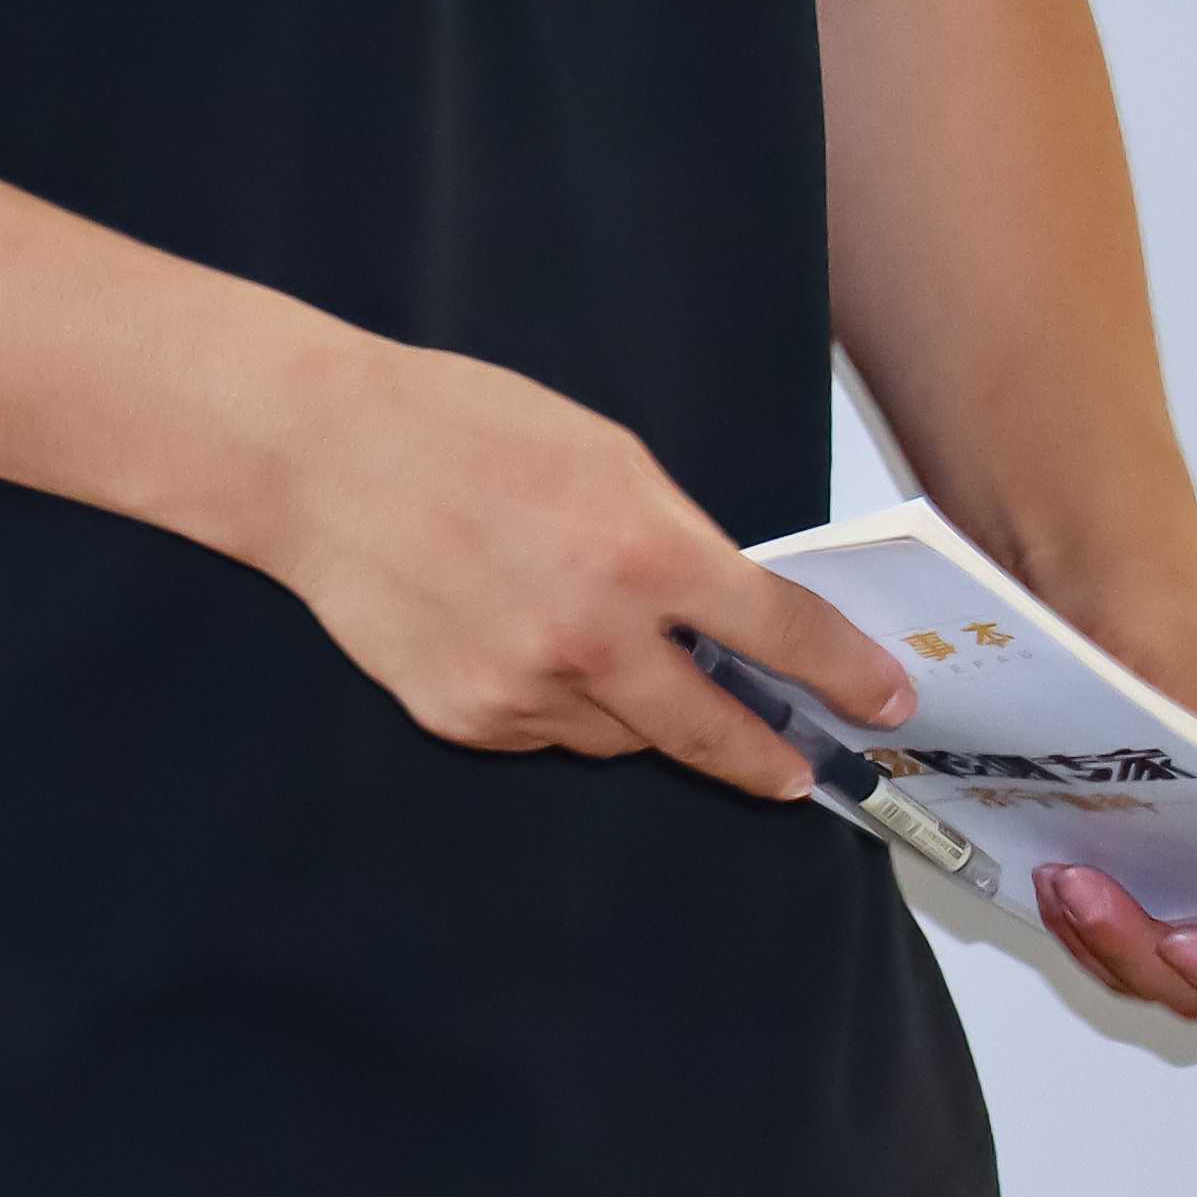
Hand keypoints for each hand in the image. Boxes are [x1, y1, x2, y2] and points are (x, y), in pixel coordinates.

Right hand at [234, 333, 910, 798]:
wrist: (312, 454)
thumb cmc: (458, 426)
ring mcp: (524, 690)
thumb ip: (672, 537)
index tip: (884, 701)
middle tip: (794, 770)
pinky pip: (546, 732)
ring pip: (621, 734)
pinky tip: (513, 639)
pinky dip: (554, 703)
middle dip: (768, 757)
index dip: (847, 675)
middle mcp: (592, 638)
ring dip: (635, 708)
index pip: (782, 636)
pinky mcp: (465, 718)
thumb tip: (726, 611)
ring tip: (589, 644)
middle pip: (715, 731)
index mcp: (641, 553)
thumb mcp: (600, 453)